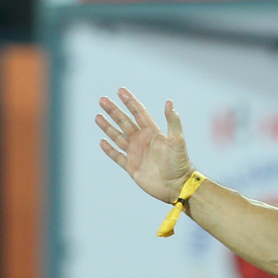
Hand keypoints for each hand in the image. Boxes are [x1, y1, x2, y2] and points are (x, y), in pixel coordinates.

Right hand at [97, 88, 193, 204]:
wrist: (177, 186)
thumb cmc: (179, 164)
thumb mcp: (178, 141)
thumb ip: (173, 122)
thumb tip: (170, 102)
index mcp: (153, 133)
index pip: (139, 113)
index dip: (130, 102)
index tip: (120, 91)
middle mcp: (143, 141)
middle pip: (125, 122)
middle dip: (114, 111)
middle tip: (102, 100)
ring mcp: (136, 154)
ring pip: (118, 137)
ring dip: (108, 127)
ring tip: (98, 116)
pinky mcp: (132, 167)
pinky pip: (117, 156)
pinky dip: (109, 149)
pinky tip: (102, 141)